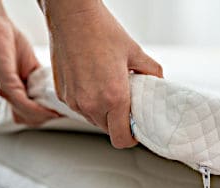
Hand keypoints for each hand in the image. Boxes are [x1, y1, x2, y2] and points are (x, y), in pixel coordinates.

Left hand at [0, 2, 59, 125]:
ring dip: (43, 115)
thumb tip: (52, 89)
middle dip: (44, 118)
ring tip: (56, 111)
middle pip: (26, 119)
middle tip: (59, 112)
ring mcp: (4, 89)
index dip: (42, 116)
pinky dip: (36, 108)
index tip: (59, 112)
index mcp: (11, 90)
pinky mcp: (5, 82)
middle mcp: (5, 93)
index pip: (26, 115)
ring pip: (24, 114)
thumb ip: (39, 78)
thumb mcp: (30, 64)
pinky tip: (48, 107)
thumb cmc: (8, 40)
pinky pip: (22, 102)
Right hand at [42, 0, 162, 147]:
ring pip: (92, 119)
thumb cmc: (100, 30)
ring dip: (101, 112)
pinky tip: (91, 81)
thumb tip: (157, 83)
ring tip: (106, 87)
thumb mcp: (135, 52)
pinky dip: (87, 101)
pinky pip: (78, 107)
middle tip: (123, 102)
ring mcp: (74, 101)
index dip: (130, 137)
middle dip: (117, 122)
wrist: (71, 16)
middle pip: (108, 130)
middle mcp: (91, 104)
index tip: (134, 129)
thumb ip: (151, 72)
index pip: (121, 138)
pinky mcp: (62, 94)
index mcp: (114, 97)